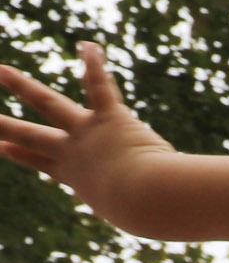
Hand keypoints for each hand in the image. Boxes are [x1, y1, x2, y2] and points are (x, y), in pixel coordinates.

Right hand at [0, 44, 180, 231]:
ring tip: (0, 71)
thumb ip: (148, 206)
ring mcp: (86, 133)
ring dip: (22, 86)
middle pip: (30, 136)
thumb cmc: (149, 213)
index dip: (20, 154)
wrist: (145, 199)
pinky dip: (94, 64)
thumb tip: (177, 216)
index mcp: (76, 177)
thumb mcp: (141, 212)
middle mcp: (73, 153)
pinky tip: (88, 46)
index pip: (42, 163)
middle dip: (3, 125)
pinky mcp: (109, 117)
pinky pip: (99, 85)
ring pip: (48, 104)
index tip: (2, 147)